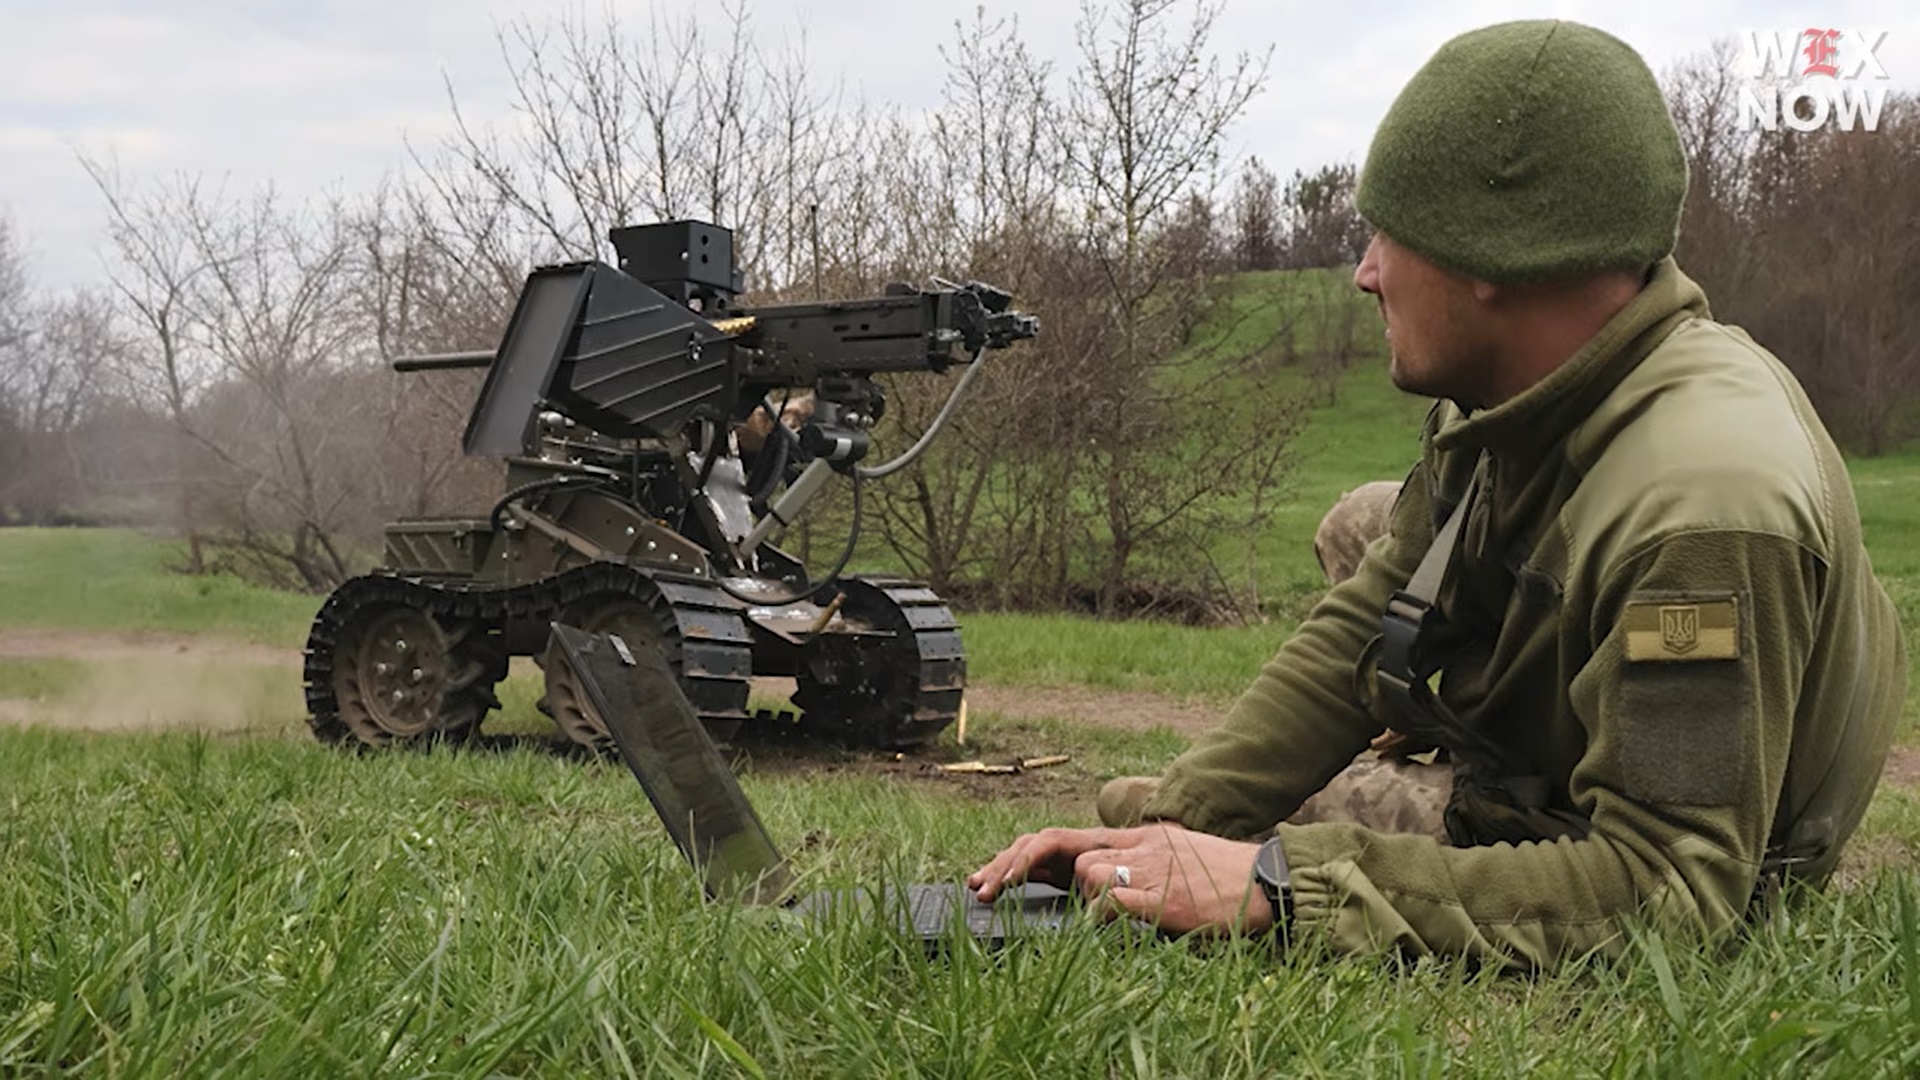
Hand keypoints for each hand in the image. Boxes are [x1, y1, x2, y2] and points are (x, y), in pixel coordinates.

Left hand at [969, 824, 1272, 936]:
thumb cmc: (1220, 880)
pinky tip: (1109, 925)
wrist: (1267, 883)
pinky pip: (1114, 901)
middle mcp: (1133, 844)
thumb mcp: (1168, 861)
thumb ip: (1130, 870)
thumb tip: (1094, 899)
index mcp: (1132, 837)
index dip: (1017, 856)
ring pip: (1085, 874)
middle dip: (1010, 864)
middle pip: (1053, 843)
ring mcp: (1147, 867)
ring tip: (1116, 912)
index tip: (986, 878)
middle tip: (982, 890)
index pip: (1060, 838)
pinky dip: (1104, 915)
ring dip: (1084, 900)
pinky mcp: (1162, 895)